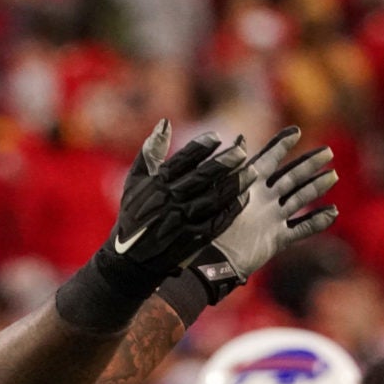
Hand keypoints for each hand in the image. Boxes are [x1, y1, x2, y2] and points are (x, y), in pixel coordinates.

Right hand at [107, 119, 252, 280]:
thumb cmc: (133, 216)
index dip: (201, 146)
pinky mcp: (195, 239)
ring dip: (236, 183)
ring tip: (252, 171)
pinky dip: (233, 208)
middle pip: (203, 177)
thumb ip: (151, 152)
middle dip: (225, 162)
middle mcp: (171, 201)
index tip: (216, 137)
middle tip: (242, 150)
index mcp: (157, 185)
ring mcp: (184, 221)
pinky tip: (244, 197)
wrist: (132, 260)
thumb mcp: (134, 182)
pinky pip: (219, 220)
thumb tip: (165, 122)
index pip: (183, 160)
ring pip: (215, 198)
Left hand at [185, 126, 338, 302]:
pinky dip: (317, 222)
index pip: (269, 159)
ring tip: (333, 176)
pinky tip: (333, 213)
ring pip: (300, 199)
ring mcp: (272, 218)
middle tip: (328, 151)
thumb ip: (234, 167)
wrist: (212, 259)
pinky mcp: (277, 239)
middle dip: (309, 164)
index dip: (281, 144)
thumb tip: (240, 139)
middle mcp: (263, 199)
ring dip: (316, 187)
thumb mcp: (221, 190)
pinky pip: (301, 229)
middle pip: (291, 177)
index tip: (295, 131)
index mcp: (249, 185)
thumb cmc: (210, 224)